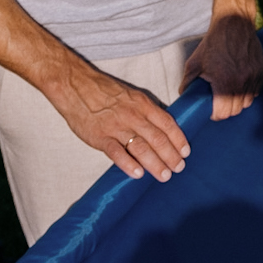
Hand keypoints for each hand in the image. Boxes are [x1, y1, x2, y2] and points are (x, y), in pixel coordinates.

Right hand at [47, 61, 189, 182]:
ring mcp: (116, 127)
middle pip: (157, 138)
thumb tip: (161, 128)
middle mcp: (133, 115)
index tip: (186, 152)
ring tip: (164, 176)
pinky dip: (128, 164)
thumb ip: (145, 111)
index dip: (178, 139)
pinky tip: (138, 174)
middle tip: (179, 168)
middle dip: (171, 155)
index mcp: (142, 104)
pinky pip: (117, 152)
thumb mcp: (131, 95)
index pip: (167, 123)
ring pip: (141, 147)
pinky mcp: (100, 137)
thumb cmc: (104, 91)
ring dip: (155, 163)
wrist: (76, 86)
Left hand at [181, 11, 262, 119]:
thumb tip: (185, 96)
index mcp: (224, 82)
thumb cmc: (213, 43)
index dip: (215, 115)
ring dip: (238, 102)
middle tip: (219, 103)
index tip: (211, 111)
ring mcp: (253, 77)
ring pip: (247, 102)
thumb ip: (187, 83)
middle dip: (226, 110)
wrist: (234, 23)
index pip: (223, 113)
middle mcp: (241, 82)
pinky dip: (248, 92)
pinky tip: (239, 85)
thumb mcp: (194, 63)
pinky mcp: (261, 71)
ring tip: (230, 94)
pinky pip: (256, 91)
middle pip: (236, 110)